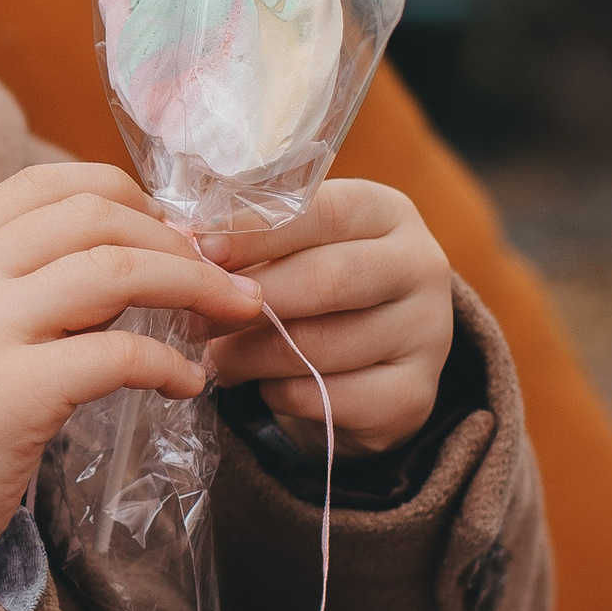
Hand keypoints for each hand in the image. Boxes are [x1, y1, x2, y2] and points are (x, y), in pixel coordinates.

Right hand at [0, 163, 265, 568]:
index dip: (123, 194)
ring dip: (193, 285)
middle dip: (174, 239)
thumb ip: (11, 290)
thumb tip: (126, 265)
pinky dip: (169, 366)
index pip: (45, 183)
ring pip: (116, 271)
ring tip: (232, 311)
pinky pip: (118, 356)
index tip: (169, 228)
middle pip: (93, 218)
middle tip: (219, 272)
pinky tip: (186, 384)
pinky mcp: (13, 394)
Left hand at [205, 180, 452, 457]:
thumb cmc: (319, 291)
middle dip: (248, 303)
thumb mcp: (296, 251)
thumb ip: (253, 240)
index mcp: (388, 212)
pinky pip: (326, 398)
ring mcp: (428, 334)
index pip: (321, 212)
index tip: (201, 252)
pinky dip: (280, 395)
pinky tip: (264, 387)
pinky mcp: (414, 396)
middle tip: (193, 321)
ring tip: (217, 359)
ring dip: (251, 357)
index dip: (255, 233)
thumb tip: (183, 241)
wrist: (373, 369)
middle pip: (325, 280)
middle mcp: (421, 266)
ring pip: (319, 346)